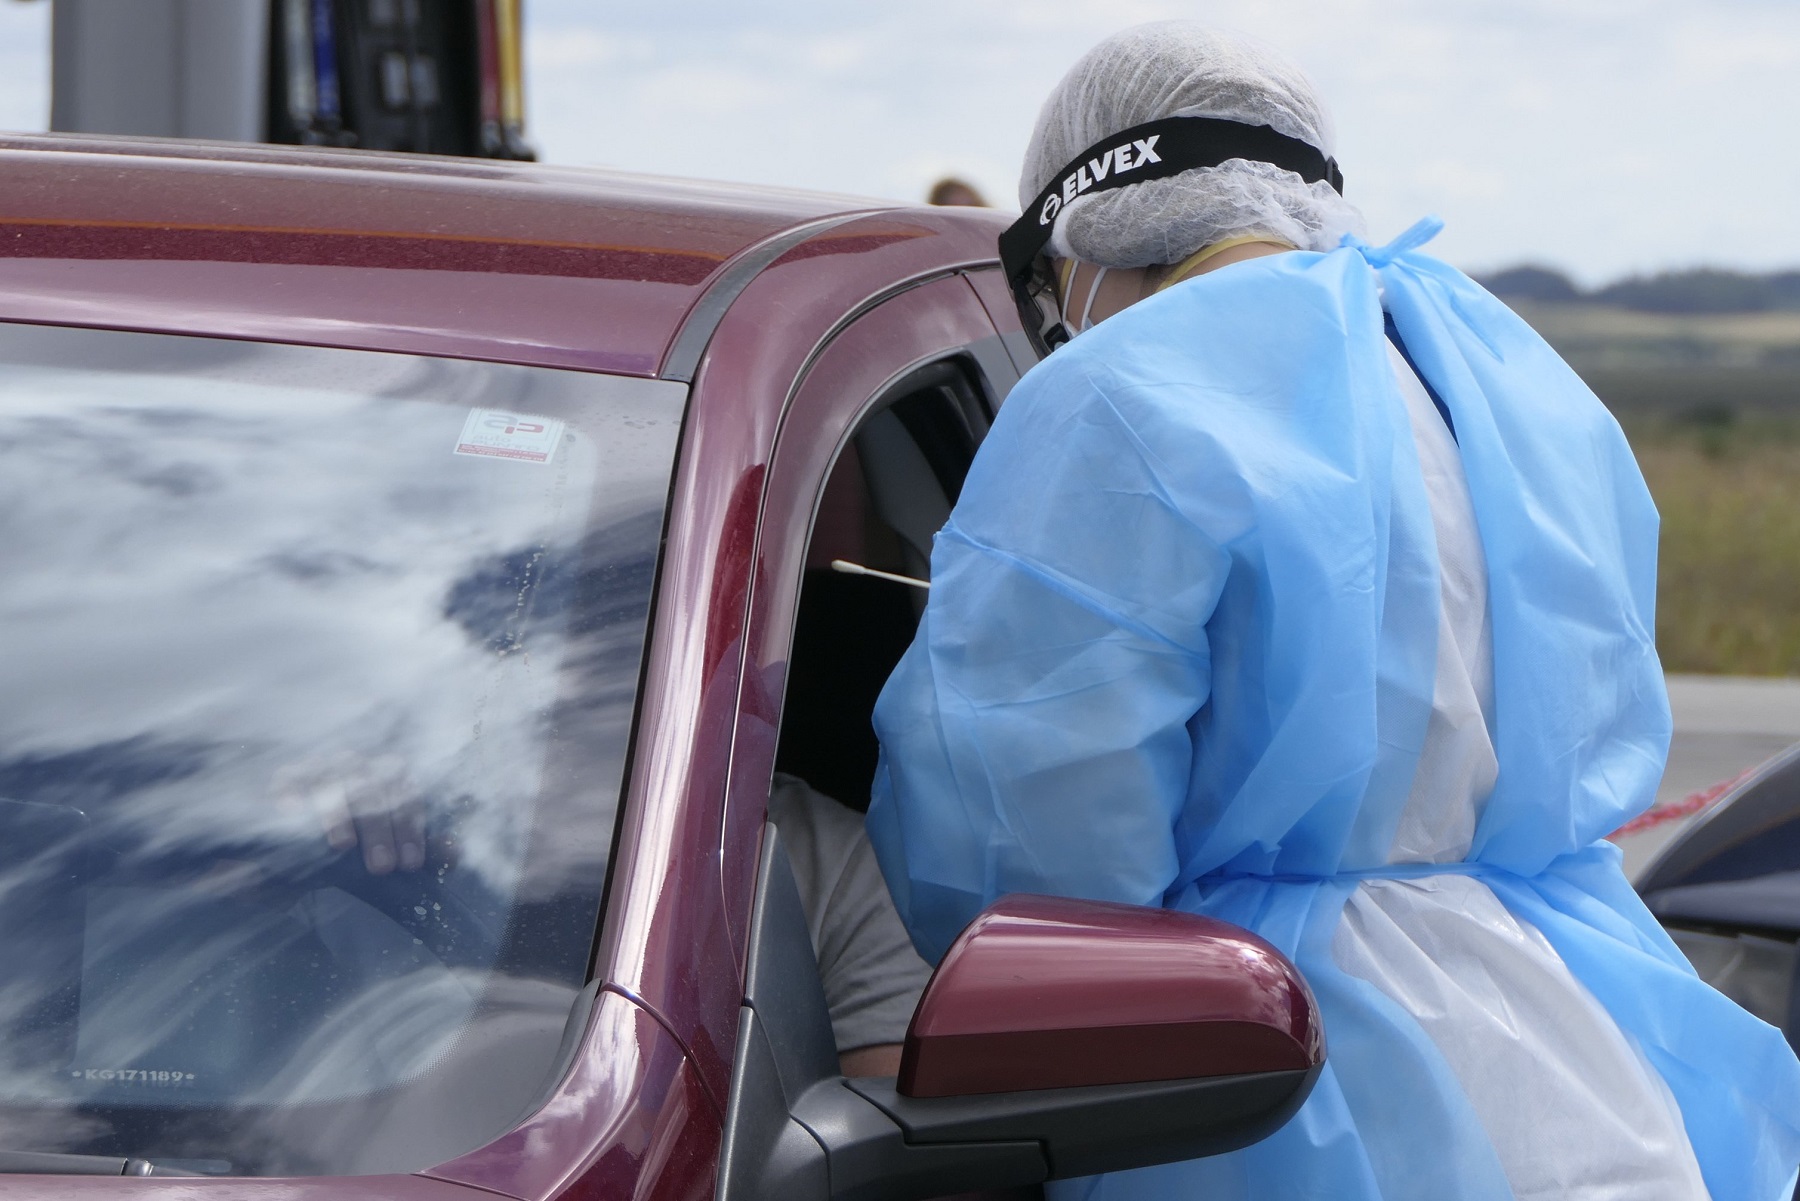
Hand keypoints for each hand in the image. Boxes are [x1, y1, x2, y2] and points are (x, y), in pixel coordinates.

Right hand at [272, 753, 426, 874]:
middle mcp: (360, 766)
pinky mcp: (289, 774)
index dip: (410, 831)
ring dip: (340, 814)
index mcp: (391, 778)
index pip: (407, 798)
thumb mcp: (392, 846)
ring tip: (342, 846)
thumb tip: (455, 851)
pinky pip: (290, 777)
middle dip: (379, 830)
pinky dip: (290, 791)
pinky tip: (291, 812)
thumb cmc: (358, 842)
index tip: (410, 864)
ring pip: (335, 782)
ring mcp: (324, 767)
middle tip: (381, 867)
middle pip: (373, 791)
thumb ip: (425, 849)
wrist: (303, 847)